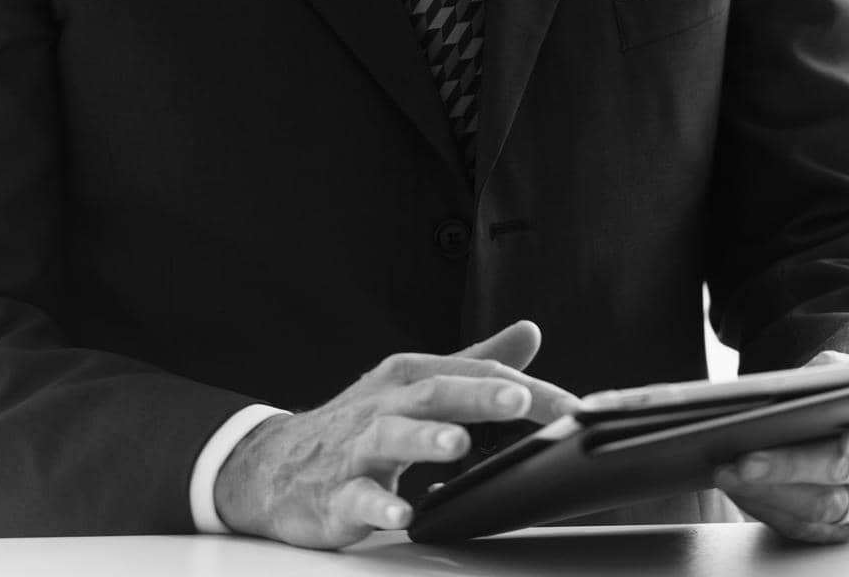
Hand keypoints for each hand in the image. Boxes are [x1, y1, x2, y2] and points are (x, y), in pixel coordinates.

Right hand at [213, 319, 575, 547]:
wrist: (278, 465)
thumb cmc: (359, 422)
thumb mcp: (417, 383)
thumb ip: (476, 361)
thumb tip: (529, 332)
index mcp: (410, 376)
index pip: (474, 374)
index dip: (525, 389)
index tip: (571, 406)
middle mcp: (386, 404)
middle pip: (435, 392)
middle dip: (477, 395)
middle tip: (517, 401)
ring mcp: (358, 448)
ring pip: (393, 437)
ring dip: (425, 439)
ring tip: (457, 443)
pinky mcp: (336, 494)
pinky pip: (358, 499)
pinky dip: (380, 506)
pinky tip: (402, 515)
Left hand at [713, 346, 848, 543]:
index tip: (847, 440)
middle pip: (845, 474)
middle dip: (793, 466)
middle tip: (747, 459)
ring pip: (823, 508)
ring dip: (771, 493)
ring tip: (729, 474)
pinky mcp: (848, 528)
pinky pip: (807, 528)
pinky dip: (768, 509)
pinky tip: (738, 490)